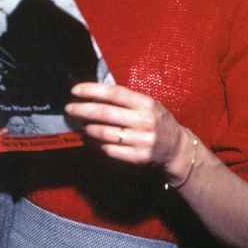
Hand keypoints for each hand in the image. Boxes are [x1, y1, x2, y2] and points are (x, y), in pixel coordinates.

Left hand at [66, 82, 189, 177]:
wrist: (177, 148)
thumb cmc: (157, 121)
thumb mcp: (148, 104)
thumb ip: (126, 99)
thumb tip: (94, 94)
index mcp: (146, 103)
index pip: (114, 93)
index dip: (92, 90)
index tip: (75, 90)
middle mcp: (145, 121)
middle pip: (106, 113)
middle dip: (83, 110)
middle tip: (70, 109)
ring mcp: (143, 140)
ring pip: (107, 134)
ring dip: (90, 129)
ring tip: (82, 126)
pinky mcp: (140, 157)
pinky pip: (112, 150)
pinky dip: (101, 145)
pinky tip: (96, 141)